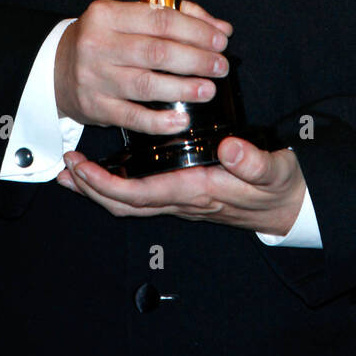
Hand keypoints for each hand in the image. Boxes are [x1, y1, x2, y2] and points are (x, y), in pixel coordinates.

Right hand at [54, 0, 232, 134]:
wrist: (56, 69)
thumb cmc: (102, 40)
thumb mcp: (129, 18)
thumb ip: (176, 18)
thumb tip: (221, 28)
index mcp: (107, 14)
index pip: (160, 19)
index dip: (196, 31)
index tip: (220, 40)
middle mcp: (97, 44)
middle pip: (156, 52)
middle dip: (196, 60)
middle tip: (220, 66)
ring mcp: (95, 78)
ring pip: (146, 85)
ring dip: (183, 88)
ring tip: (208, 89)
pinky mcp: (95, 107)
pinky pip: (132, 117)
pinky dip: (159, 121)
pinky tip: (181, 119)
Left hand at [57, 138, 306, 237]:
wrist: (291, 207)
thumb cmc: (279, 186)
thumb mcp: (273, 171)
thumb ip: (253, 161)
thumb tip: (230, 149)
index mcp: (196, 191)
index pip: (141, 194)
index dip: (106, 184)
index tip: (82, 168)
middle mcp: (182, 200)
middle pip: (124, 204)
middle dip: (91, 189)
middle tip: (64, 168)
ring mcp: (181, 199)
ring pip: (129, 202)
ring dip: (99, 188)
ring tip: (73, 171)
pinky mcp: (183, 192)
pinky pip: (142, 194)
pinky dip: (118, 184)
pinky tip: (107, 169)